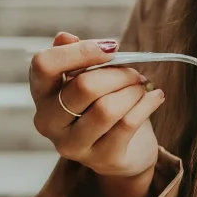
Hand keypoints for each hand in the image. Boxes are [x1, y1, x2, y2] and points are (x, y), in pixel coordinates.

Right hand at [29, 32, 164, 176]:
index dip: (80, 51)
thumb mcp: (85, 79)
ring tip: (143, 86)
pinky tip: (156, 97)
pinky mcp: (101, 159)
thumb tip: (66, 37)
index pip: (44, 64)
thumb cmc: (101, 106)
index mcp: (41, 94)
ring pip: (106, 108)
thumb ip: (74, 58)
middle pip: (84, 87)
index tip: (111, 48)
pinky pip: (127, 125)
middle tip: (135, 72)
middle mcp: (48, 122)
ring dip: (132, 91)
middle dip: (118, 74)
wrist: (123, 153)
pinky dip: (146, 105)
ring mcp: (72, 145)